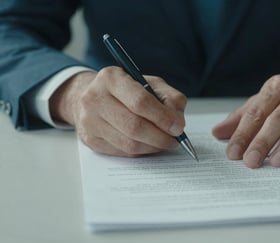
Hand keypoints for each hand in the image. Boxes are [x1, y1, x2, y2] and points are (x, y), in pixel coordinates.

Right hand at [50, 66, 186, 156]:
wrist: (94, 97)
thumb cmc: (127, 90)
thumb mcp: (150, 83)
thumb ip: (169, 97)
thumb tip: (177, 121)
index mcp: (111, 78)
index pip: (140, 102)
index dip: (163, 117)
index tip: (178, 127)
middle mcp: (95, 98)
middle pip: (134, 126)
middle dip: (160, 137)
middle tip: (174, 140)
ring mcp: (89, 121)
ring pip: (129, 144)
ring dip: (152, 147)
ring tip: (164, 142)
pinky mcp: (90, 140)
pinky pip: (122, 152)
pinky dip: (141, 151)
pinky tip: (148, 144)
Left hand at [212, 72, 279, 167]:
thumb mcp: (264, 101)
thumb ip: (241, 117)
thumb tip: (217, 133)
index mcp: (275, 88)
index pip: (256, 113)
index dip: (243, 134)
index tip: (233, 153)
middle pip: (277, 119)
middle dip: (262, 141)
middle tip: (250, 161)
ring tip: (276, 162)